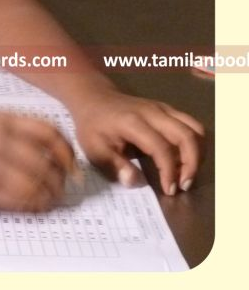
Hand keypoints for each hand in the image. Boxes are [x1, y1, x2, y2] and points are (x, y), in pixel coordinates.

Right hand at [0, 114, 75, 210]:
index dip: (67, 152)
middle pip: (48, 162)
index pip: (50, 132)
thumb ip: (16, 136)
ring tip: (47, 202)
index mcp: (2, 119)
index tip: (71, 167)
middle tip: (62, 190)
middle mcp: (0, 137)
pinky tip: (31, 207)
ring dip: (49, 197)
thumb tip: (55, 160)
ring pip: (39, 184)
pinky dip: (33, 206)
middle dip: (61, 180)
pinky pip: (22, 200)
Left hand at [70, 89, 203, 194]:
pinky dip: (195, 144)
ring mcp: (164, 108)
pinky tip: (185, 159)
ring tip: (187, 173)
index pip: (162, 148)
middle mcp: (154, 113)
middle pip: (186, 136)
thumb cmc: (93, 126)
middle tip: (184, 185)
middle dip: (192, 164)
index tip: (169, 191)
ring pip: (196, 129)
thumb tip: (134, 182)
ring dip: (198, 154)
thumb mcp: (94, 148)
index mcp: (134, 123)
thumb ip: (114, 166)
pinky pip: (192, 125)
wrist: (94, 99)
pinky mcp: (169, 109)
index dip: (169, 171)